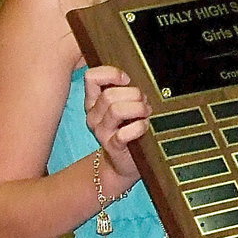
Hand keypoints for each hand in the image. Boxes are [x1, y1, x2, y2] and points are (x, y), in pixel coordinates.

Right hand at [83, 66, 151, 187]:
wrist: (123, 163)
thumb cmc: (126, 130)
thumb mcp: (122, 107)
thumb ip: (124, 92)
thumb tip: (137, 81)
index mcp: (93, 102)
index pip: (91, 77)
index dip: (111, 73)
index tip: (127, 80)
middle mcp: (93, 115)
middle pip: (109, 95)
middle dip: (133, 94)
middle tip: (144, 101)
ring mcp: (101, 132)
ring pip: (116, 110)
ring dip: (137, 108)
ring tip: (146, 112)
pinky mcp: (112, 146)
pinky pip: (124, 133)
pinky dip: (139, 127)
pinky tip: (145, 126)